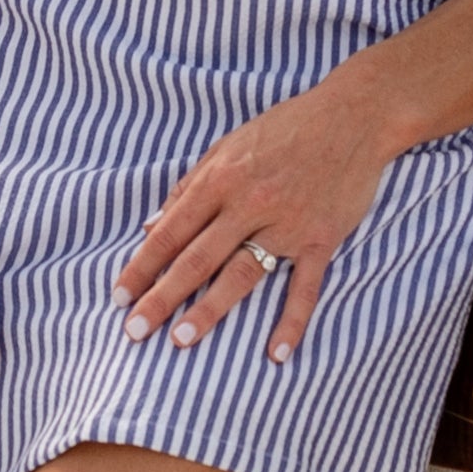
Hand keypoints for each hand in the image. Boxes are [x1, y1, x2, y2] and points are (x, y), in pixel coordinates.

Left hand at [116, 78, 395, 365]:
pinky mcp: (322, 239)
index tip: (118, 297)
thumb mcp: (225, 148)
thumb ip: (186, 189)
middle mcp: (249, 204)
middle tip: (134, 331)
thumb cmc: (283, 129)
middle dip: (162, 297)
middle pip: (196, 259)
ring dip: (210, 309)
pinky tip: (276, 354)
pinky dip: (292, 322)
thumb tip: (149, 227)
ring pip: (241, 274)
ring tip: (182, 339)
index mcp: (219, 180)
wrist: (354, 117)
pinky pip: (305, 287)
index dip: (141, 266)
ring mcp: (287, 224)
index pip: (169, 233)